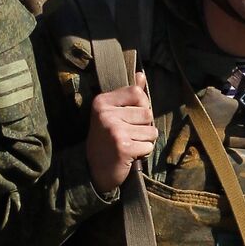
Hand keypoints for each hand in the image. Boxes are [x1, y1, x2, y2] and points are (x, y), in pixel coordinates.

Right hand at [85, 70, 157, 193]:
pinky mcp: (123, 148)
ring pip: (150, 131)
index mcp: (102, 102)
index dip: (142, 106)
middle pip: (147, 113)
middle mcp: (106, 114)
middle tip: (127, 135)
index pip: (138, 93)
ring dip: (144, 140)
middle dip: (144, 127)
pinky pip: (148, 146)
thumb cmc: (107, 139)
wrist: (93, 171)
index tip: (130, 118)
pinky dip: (143, 152)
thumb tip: (141, 74)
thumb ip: (128, 95)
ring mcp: (114, 131)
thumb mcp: (112, 113)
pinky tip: (129, 155)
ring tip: (128, 144)